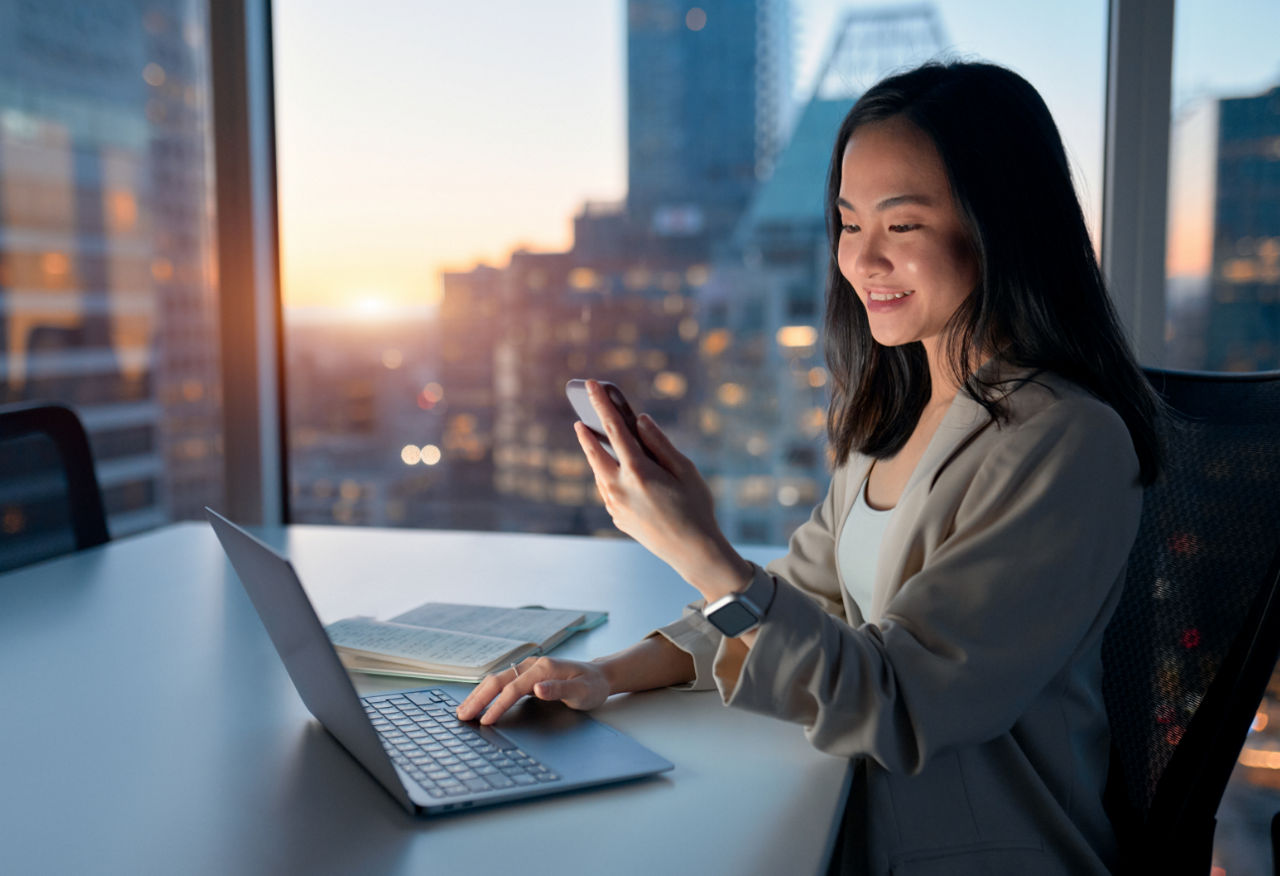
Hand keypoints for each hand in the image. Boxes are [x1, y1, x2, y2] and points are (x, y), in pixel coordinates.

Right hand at [455, 656, 610, 724]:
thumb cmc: (592, 686)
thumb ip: (560, 689)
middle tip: (462, 715)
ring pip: (496, 680)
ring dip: (479, 694)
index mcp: (544, 668)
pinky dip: (487, 692)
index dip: (498, 705)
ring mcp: (527, 668)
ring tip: (462, 710)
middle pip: (498, 680)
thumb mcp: (583, 691)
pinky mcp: (526, 675)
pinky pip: (502, 683)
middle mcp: (532, 665)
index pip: (514, 688)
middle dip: (479, 698)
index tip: (485, 721)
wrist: (599, 676)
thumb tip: (538, 689)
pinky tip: (478, 702)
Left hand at [575, 380, 750, 601]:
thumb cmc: (696, 507)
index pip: (614, 429)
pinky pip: (607, 489)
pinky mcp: (617, 518)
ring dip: (595, 453)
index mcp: (638, 471)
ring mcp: (615, 506)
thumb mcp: (685, 470)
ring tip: (593, 437)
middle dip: (587, 431)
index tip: (591, 385)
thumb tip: (639, 420)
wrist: (693, 552)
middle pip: (594, 451)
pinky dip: (607, 474)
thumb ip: (659, 443)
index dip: (602, 404)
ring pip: (599, 472)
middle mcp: (619, 488)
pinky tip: (612, 469)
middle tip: (580, 415)